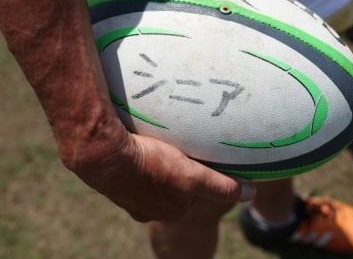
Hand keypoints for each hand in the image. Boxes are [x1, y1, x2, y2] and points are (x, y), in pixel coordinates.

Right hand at [62, 129, 255, 221]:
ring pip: (152, 175)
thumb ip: (220, 185)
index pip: (193, 189)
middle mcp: (146, 208)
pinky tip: (138, 141)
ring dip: (157, 160)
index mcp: (168, 210)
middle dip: (178, 166)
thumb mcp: (190, 176)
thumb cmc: (147, 164)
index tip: (197, 153)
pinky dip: (138, 157)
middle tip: (177, 144)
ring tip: (159, 141)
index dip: (198, 170)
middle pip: (173, 182)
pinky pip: (133, 167)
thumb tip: (251, 193)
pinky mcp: (113, 180)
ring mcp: (127, 195)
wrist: (100, 154)